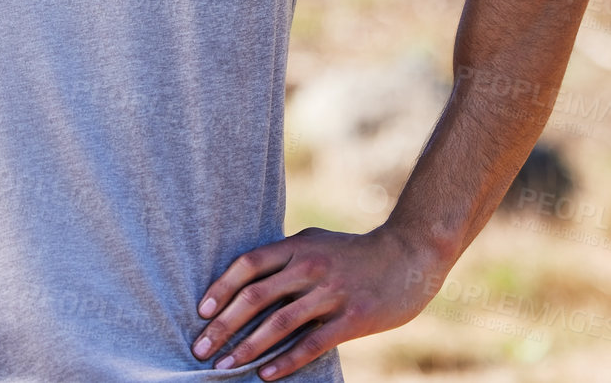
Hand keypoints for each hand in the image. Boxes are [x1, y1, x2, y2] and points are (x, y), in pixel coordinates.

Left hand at [190, 226, 440, 379]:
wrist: (411, 254)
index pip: (248, 264)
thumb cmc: (357, 252)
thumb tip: (249, 275)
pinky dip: (286, 361)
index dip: (221, 288)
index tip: (201, 312)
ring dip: (247, 348)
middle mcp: (310, 267)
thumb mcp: (317, 242)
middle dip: (223, 326)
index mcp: (298, 247)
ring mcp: (331, 292)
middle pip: (255, 297)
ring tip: (225, 368)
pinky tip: (266, 375)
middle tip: (200, 349)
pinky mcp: (352, 317)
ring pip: (279, 323)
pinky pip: (312, 343)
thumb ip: (286, 257)